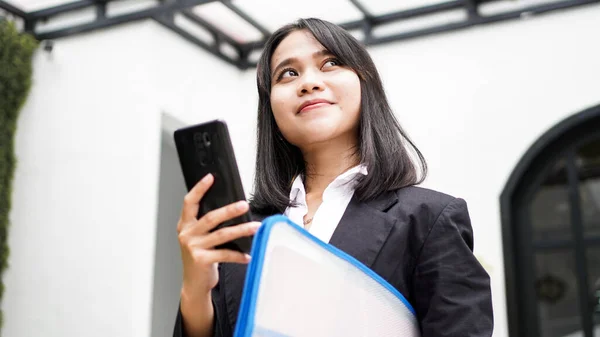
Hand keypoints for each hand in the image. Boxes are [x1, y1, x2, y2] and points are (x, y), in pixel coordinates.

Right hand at [177, 173, 259, 296]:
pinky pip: (225, 254)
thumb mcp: (199, 238)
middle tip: (244, 205)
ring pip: (222, 234)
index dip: (199, 189)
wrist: (194, 284)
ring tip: (255, 226)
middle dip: (229, 210)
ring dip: (241, 230)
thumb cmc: (200, 258)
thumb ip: (207, 225)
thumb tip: (232, 209)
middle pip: (211, 217)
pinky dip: (239, 254)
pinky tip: (249, 254)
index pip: (190, 202)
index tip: (210, 177)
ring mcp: (193, 247)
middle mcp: (187, 234)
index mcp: (185, 225)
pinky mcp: (202, 260)